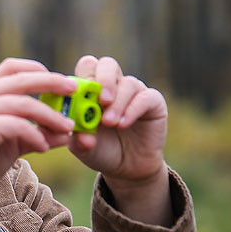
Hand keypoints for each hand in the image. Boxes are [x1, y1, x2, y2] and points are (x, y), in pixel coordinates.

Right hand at [0, 58, 76, 202]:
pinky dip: (36, 135)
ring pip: (24, 103)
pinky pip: (18, 125)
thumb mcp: (13, 142)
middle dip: (52, 82)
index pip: (10, 68)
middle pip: (21, 79)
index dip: (37, 69)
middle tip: (73, 90)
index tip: (60, 80)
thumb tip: (67, 131)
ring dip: (50, 116)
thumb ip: (36, 132)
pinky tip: (44, 147)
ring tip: (67, 129)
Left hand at [67, 56, 167, 186]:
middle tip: (100, 100)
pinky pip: (145, 97)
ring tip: (109, 122)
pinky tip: (122, 124)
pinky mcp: (153, 102)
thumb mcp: (82, 146)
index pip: (86, 67)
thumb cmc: (99, 149)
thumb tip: (80, 135)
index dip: (82, 77)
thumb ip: (77, 138)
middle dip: (103, 79)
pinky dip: (132, 110)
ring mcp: (134, 92)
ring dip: (117, 103)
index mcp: (91, 88)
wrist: (125, 166)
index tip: (78, 96)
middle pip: (108, 64)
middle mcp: (114, 85)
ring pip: (128, 83)